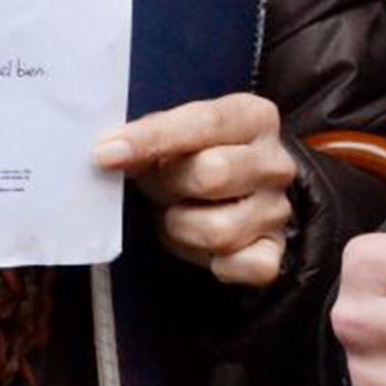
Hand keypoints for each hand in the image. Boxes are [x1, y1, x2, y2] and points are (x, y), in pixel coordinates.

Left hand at [95, 94, 297, 287]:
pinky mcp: (275, 251)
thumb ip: (151, 137)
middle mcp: (275, 162)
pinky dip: (214, 263)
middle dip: (167, 187)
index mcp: (254, 117)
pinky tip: (203, 247)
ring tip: (177, 215)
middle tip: (155, 188)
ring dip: (181, 228)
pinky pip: (244, 267)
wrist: (232, 194)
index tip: (106, 153)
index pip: (203, 124)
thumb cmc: (192, 158)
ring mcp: (279, 209)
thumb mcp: (174, 134)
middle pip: (211, 175)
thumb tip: (111, 153)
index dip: (152, 139)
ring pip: (219, 230)